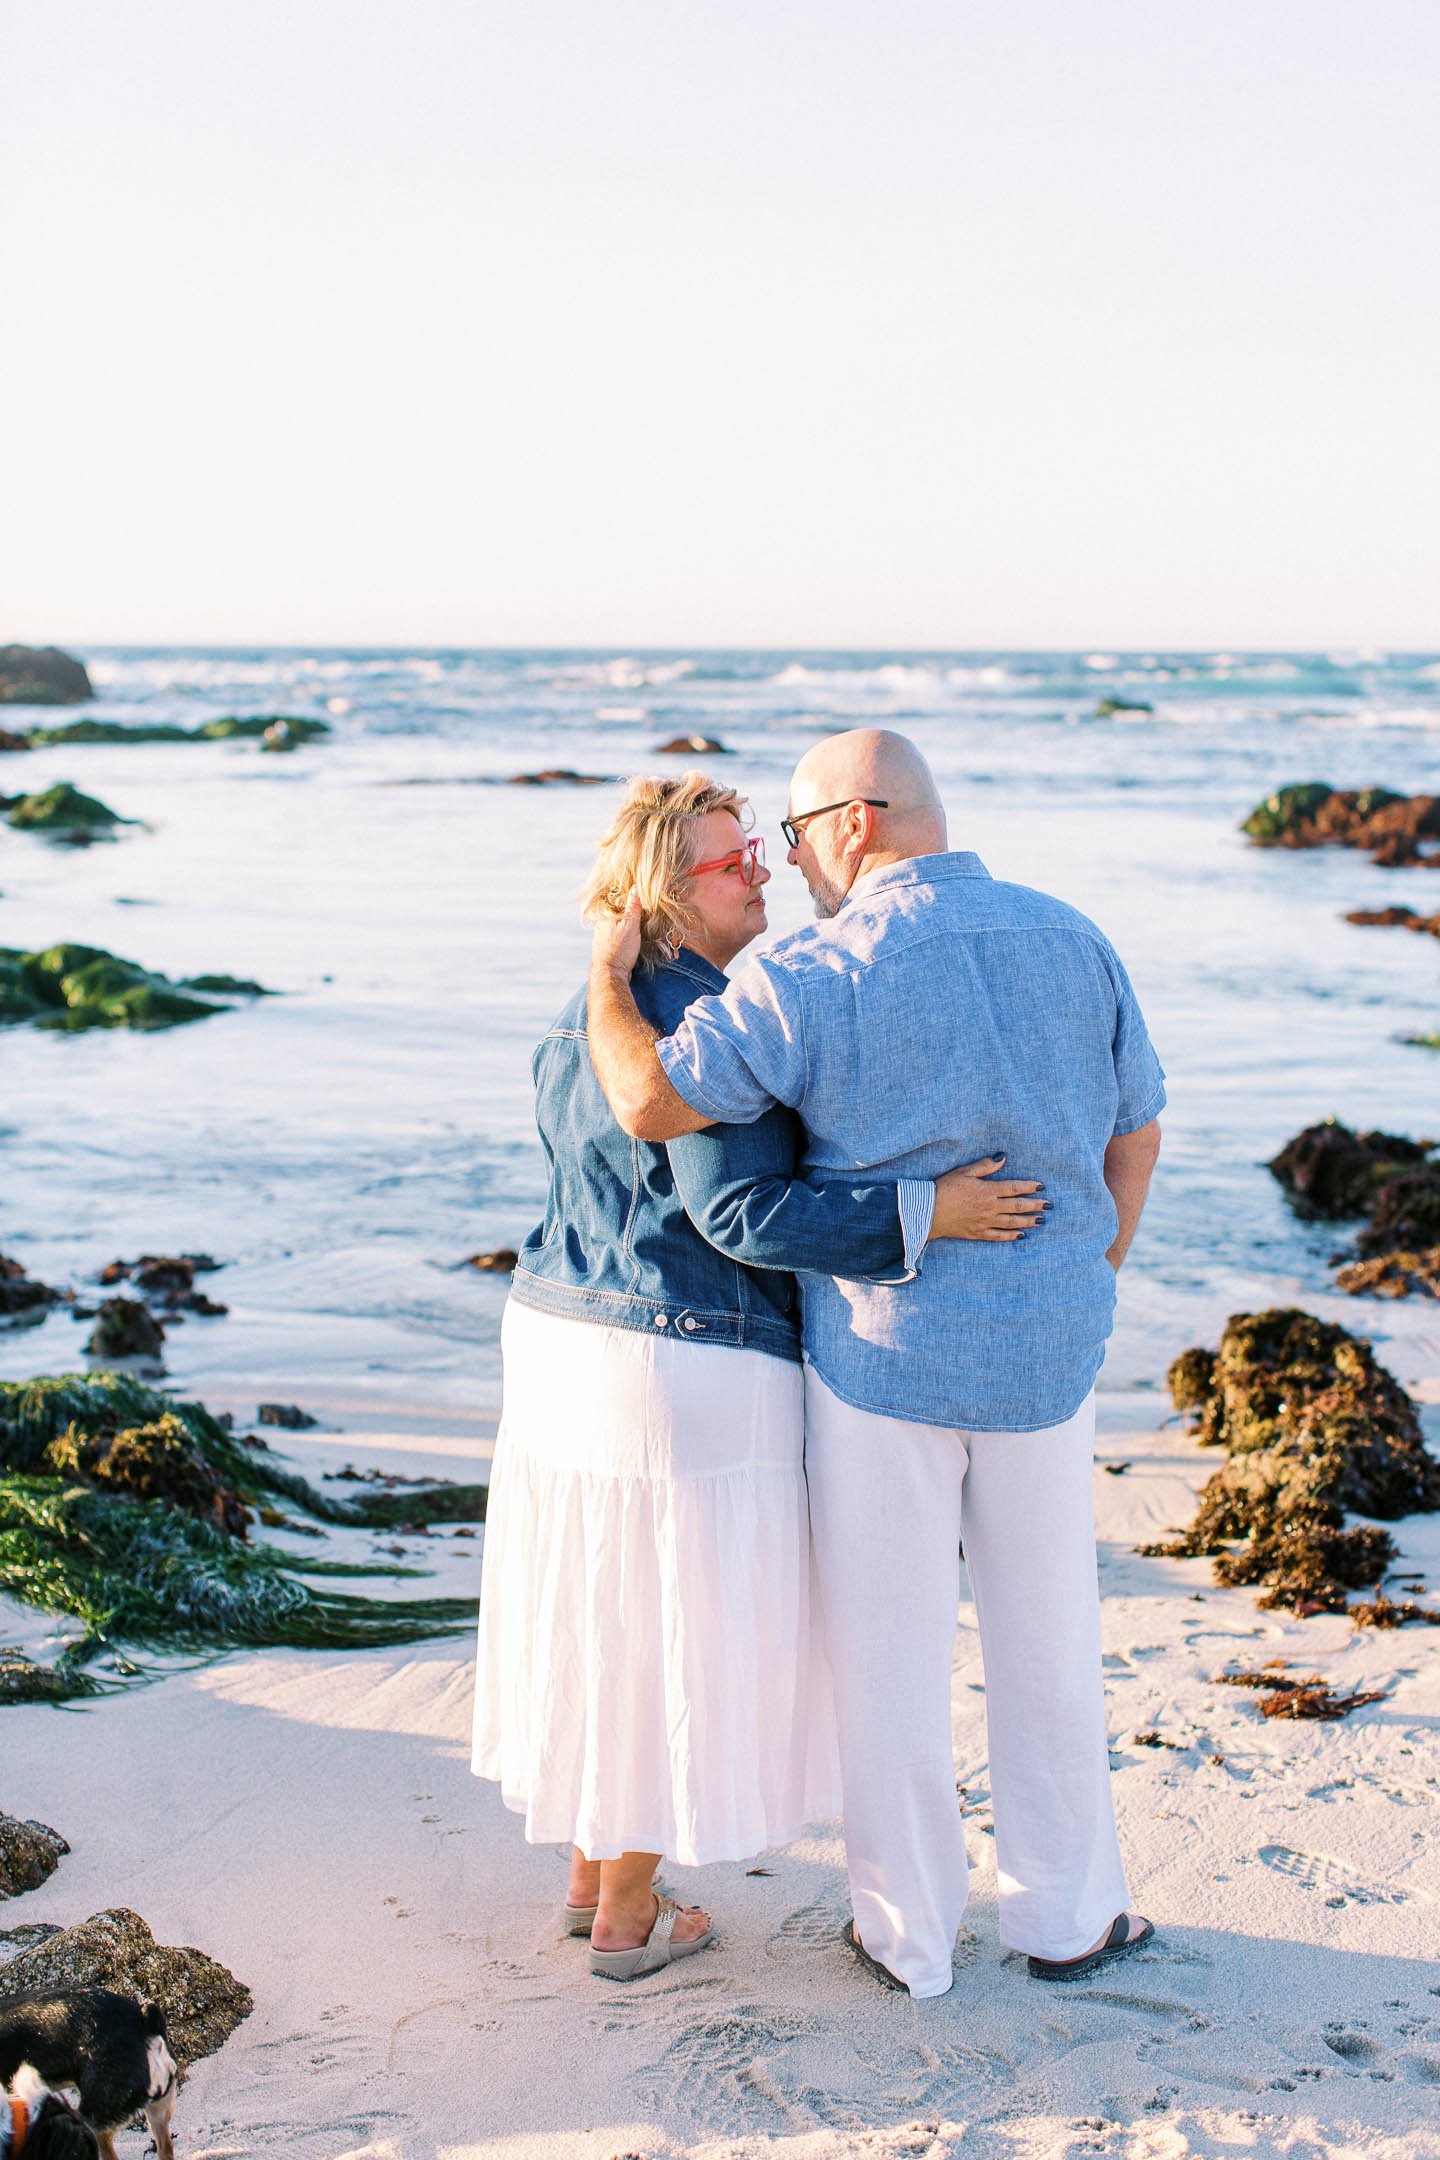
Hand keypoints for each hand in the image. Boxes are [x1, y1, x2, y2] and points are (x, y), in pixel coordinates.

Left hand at [591, 892, 642, 978]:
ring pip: (615, 924)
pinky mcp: (606, 947)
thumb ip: (633, 907)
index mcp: (605, 916)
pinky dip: (622, 935)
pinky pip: (615, 935)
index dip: (628, 898)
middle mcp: (600, 924)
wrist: (611, 974)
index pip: (617, 900)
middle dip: (627, 911)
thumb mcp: (631, 926)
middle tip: (641, 911)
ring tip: (637, 925)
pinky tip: (629, 938)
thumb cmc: (620, 950)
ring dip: (625, 924)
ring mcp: (601, 936)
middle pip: (616, 912)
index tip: (640, 897)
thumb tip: (635, 887)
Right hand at [930, 1156, 1046, 1241]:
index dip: (1029, 1187)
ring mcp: (985, 1222)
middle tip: (1049, 1206)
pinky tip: (1021, 1235)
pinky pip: (999, 1236)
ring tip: (1041, 1220)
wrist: (927, 1212)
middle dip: (1035, 1205)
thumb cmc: (944, 1189)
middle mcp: (990, 1208)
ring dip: (1028, 1221)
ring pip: (1012, 1222)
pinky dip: (1011, 1236)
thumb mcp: (964, 1172)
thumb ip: (985, 1166)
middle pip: (1018, 1206)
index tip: (1041, 1187)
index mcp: (987, 1190)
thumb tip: (1003, 1158)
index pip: (1014, 1188)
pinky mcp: (978, 1233)